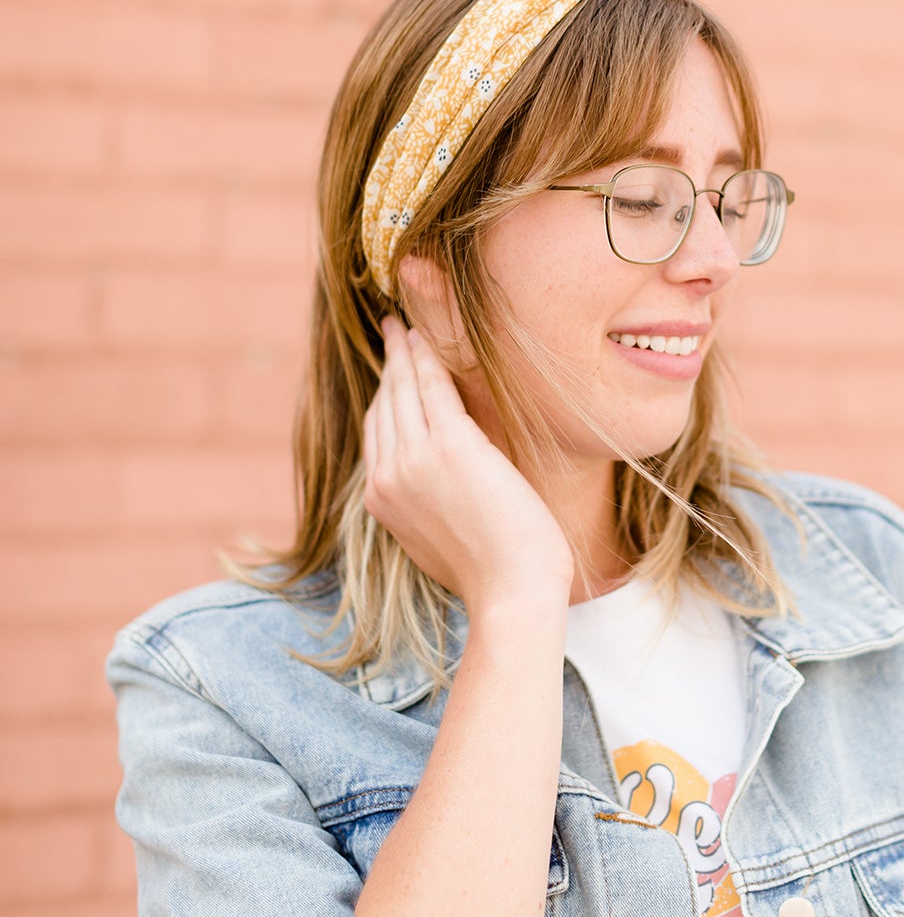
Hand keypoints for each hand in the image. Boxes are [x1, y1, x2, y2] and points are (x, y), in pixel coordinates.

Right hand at [361, 315, 574, 616]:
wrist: (512, 591)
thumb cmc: (493, 571)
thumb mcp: (440, 538)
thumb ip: (425, 505)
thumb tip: (434, 490)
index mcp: (382, 502)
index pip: (378, 432)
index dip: (385, 395)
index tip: (392, 369)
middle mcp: (388, 476)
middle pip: (386, 404)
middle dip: (391, 364)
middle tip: (394, 331)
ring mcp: (414, 460)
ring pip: (404, 389)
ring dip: (406, 351)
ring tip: (409, 325)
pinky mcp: (450, 446)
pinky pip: (434, 387)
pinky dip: (430, 357)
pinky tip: (431, 336)